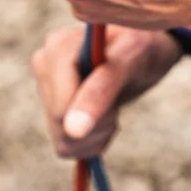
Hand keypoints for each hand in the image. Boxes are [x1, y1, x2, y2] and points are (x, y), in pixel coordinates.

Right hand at [32, 24, 182, 158]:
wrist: (145, 49)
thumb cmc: (141, 46)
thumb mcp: (130, 61)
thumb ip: (101, 90)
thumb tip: (73, 129)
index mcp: (57, 48)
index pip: (61, 109)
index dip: (94, 116)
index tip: (117, 100)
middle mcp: (44, 64)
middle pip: (61, 126)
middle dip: (97, 125)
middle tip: (117, 104)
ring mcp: (46, 85)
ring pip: (63, 140)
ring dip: (96, 135)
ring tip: (113, 107)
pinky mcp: (52, 105)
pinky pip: (65, 145)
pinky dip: (91, 140)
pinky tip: (104, 116)